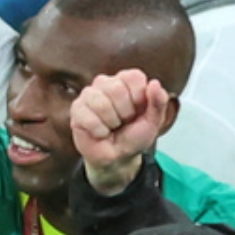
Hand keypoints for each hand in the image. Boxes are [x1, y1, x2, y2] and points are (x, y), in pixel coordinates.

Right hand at [70, 70, 171, 195]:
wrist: (117, 157)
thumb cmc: (133, 136)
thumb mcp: (153, 121)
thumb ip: (158, 102)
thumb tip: (155, 83)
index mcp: (126, 82)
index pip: (133, 77)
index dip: (139, 97)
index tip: (138, 111)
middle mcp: (106, 84)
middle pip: (116, 89)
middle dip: (124, 113)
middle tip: (123, 121)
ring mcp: (89, 95)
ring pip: (101, 103)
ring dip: (111, 123)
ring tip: (111, 126)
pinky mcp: (77, 108)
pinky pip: (89, 117)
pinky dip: (99, 131)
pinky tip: (100, 132)